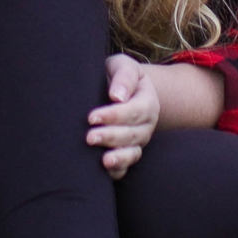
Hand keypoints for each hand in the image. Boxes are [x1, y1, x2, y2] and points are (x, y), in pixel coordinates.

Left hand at [87, 54, 159, 174]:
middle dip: (111, 137)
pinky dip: (117, 171)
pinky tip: (104, 172)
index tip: (91, 117)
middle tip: (89, 137)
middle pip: (132, 134)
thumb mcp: (123, 66)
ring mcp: (138, 142)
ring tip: (103, 161)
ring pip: (132, 153)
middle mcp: (146, 125)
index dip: (114, 115)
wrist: (121, 90)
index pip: (135, 111)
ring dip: (118, 158)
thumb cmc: (118, 76)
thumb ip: (124, 76)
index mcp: (148, 102)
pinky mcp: (127, 153)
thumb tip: (117, 96)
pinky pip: (126, 167)